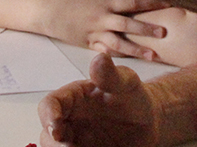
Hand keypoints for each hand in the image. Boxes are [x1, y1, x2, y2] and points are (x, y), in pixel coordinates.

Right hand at [39, 53, 158, 146]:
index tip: (56, 128)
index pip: (50, 104)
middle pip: (48, 134)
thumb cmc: (132, 97)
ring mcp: (75, 140)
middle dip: (55, 144)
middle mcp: (69, 120)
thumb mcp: (126, 84)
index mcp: (72, 98)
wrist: (148, 122)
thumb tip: (100, 59)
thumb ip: (111, 75)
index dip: (49, 116)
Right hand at [41, 0, 170, 59]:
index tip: (168, 4)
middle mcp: (102, 18)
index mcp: (106, 3)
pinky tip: (131, 63)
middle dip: (146, 28)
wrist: (50, 13)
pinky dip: (118, 57)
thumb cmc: (75, 1)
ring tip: (152, 55)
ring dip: (136, 49)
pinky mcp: (89, 45)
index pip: (132, 2)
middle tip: (164, 32)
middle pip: (127, 23)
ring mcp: (95, 33)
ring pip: (118, 43)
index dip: (150, 3)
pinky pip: (106, 52)